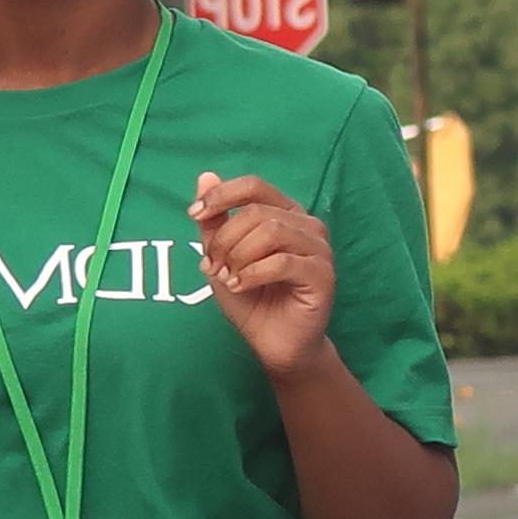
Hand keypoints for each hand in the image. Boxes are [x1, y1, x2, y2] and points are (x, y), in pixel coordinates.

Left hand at [188, 172, 339, 378]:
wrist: (274, 342)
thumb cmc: (250, 297)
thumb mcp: (221, 256)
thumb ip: (214, 221)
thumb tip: (205, 176)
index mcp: (284, 214)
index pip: (254, 186)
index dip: (221, 195)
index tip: (194, 215)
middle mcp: (306, 225)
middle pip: (256, 212)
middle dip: (224, 240)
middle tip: (213, 267)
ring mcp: (319, 249)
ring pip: (270, 232)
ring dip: (238, 256)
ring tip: (227, 278)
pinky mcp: (323, 274)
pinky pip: (282, 262)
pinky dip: (252, 274)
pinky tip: (239, 286)